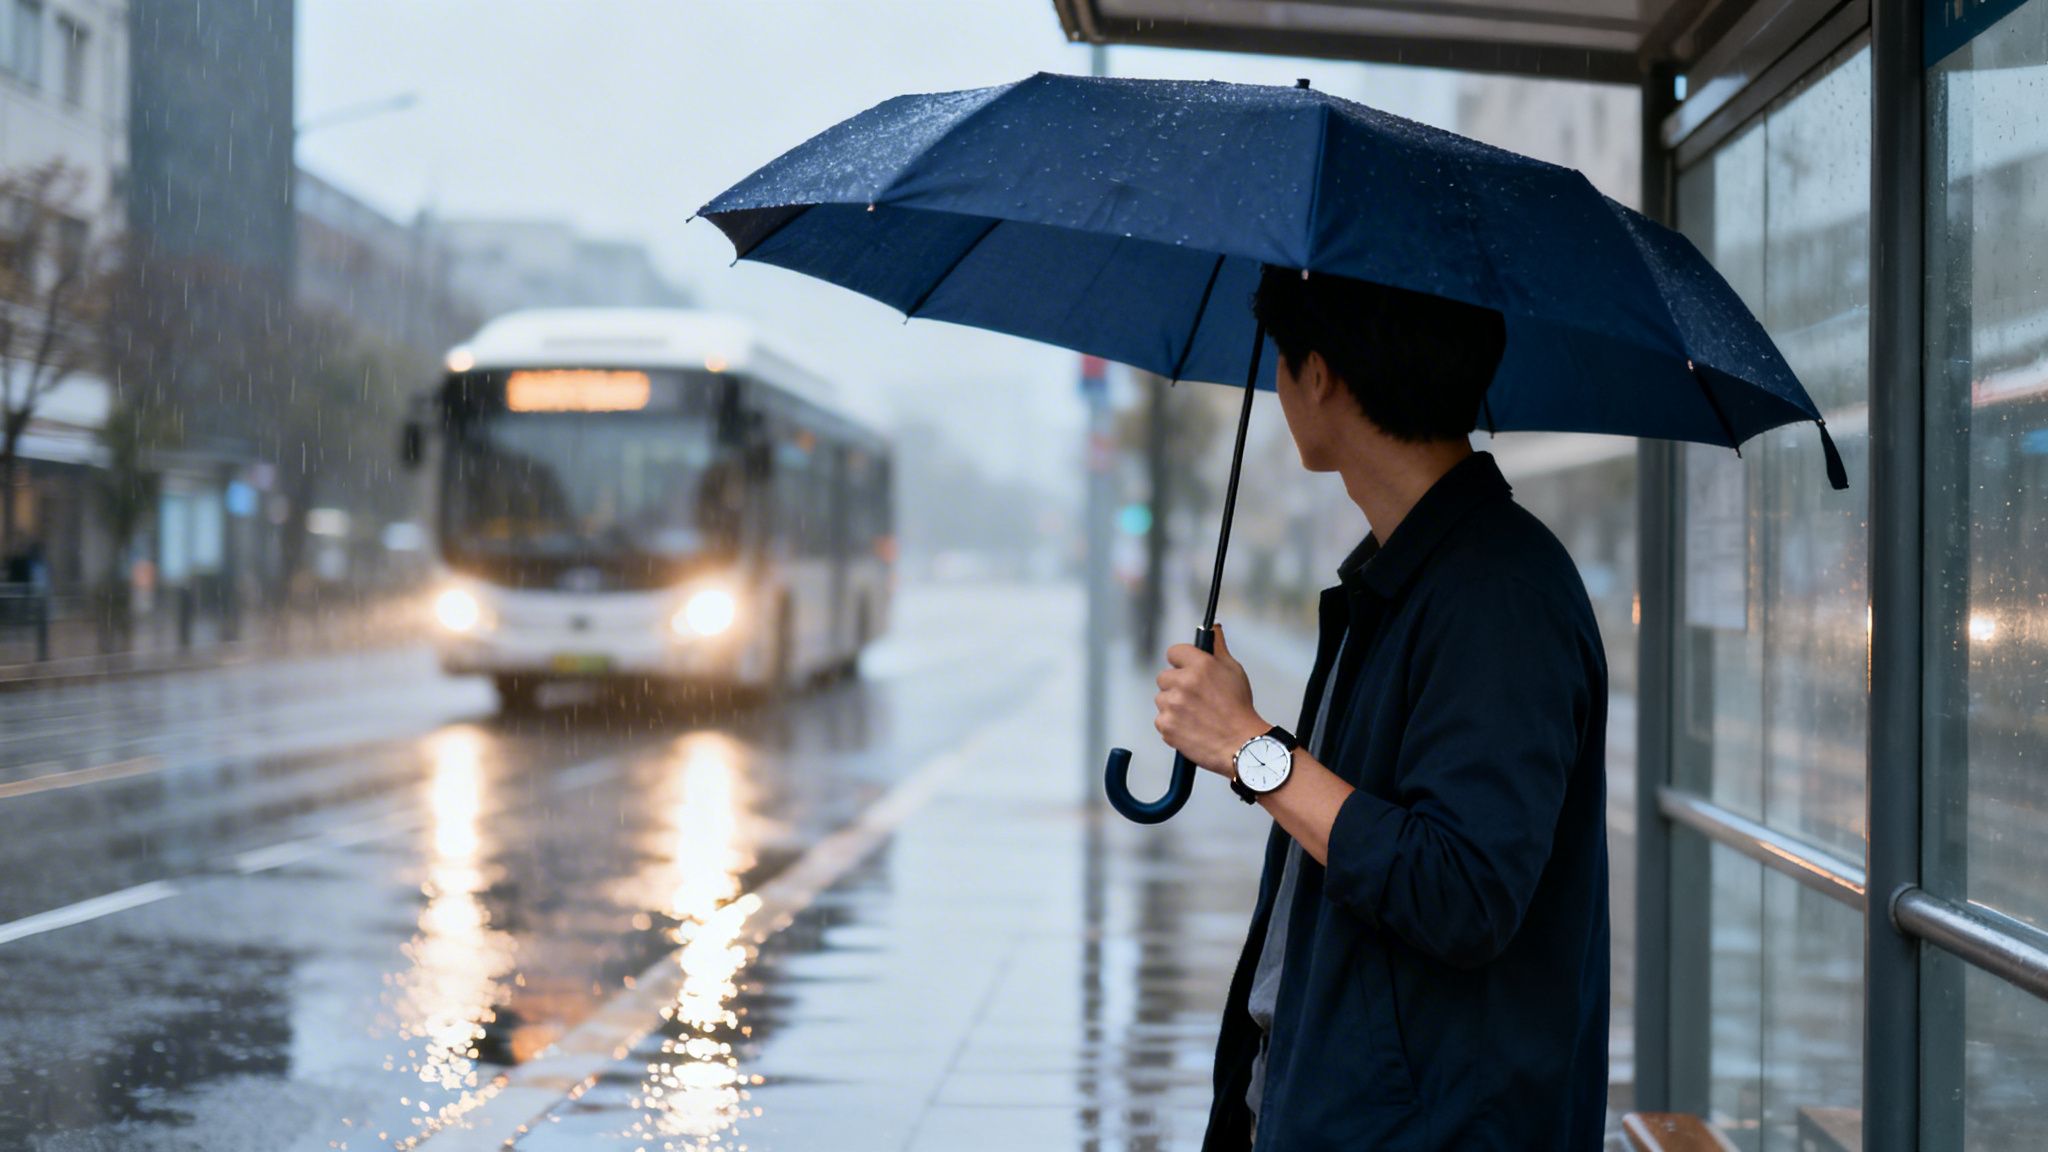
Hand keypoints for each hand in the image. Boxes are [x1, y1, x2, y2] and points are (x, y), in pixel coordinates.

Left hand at [1153, 624, 1266, 775]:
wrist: (1242, 745)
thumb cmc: (1240, 709)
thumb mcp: (1234, 671)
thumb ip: (1218, 648)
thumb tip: (1213, 628)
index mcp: (1200, 665)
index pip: (1173, 652)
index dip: (1181, 662)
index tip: (1187, 670)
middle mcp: (1183, 682)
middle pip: (1164, 677)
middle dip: (1176, 686)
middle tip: (1195, 698)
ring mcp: (1172, 705)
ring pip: (1162, 699)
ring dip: (1173, 706)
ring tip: (1196, 715)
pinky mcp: (1166, 726)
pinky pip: (1161, 720)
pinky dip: (1173, 725)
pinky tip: (1190, 727)